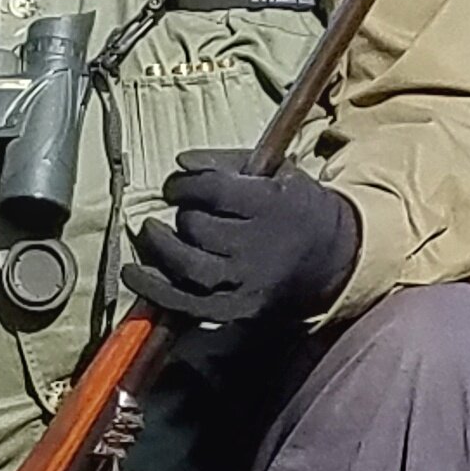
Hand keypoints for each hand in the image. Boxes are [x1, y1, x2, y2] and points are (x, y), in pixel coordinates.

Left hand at [122, 149, 359, 324]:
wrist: (335, 258)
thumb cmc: (295, 207)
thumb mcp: (276, 171)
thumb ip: (226, 161)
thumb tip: (180, 162)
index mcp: (270, 205)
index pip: (212, 190)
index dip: (183, 185)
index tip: (176, 186)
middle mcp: (257, 246)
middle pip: (197, 229)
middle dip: (180, 216)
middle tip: (180, 212)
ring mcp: (245, 282)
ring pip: (188, 266)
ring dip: (160, 248)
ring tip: (151, 233)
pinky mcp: (235, 309)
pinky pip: (186, 303)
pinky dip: (155, 290)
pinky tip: (134, 273)